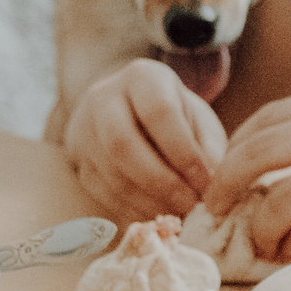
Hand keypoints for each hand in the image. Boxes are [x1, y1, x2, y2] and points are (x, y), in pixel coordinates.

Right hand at [63, 58, 225, 221]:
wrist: (130, 110)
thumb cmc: (174, 116)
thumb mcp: (197, 119)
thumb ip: (207, 148)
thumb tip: (212, 187)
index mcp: (142, 77)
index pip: (159, 112)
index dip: (184, 153)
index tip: (206, 183)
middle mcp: (104, 98)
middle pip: (123, 144)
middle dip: (161, 182)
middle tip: (190, 204)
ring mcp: (84, 130)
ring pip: (111, 173)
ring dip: (148, 201)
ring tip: (178, 213)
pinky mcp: (78, 161)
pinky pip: (101, 192)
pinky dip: (132, 209)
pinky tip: (156, 213)